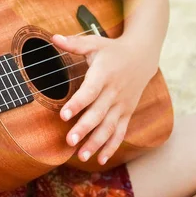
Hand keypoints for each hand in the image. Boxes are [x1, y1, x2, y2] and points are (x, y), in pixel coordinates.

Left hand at [52, 33, 152, 165]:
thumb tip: (53, 37)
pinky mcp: (127, 112)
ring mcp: (122, 104)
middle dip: (84, 129)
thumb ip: (74, 43)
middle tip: (70, 141)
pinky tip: (100, 159)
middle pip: (99, 113)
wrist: (142, 56)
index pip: (90, 91)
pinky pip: (120, 132)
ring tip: (82, 155)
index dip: (77, 104)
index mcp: (104, 74)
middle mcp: (114, 91)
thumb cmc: (112, 50)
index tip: (63, 115)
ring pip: (109, 126)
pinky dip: (111, 146)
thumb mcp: (94, 43)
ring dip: (96, 142)